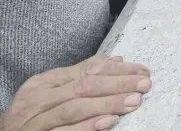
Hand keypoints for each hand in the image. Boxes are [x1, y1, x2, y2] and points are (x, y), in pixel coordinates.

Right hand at [0, 55, 150, 130]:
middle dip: (118, 84)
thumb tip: (117, 60)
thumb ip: (82, 74)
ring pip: (75, 108)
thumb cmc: (33, 115)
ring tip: (133, 101)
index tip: (142, 71)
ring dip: (108, 103)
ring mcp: (36, 122)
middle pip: (84, 86)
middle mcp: (39, 99)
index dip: (118, 70)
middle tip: (144, 84)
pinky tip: (108, 122)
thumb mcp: (52, 90)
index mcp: (45, 82)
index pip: (87, 70)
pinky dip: (87, 127)